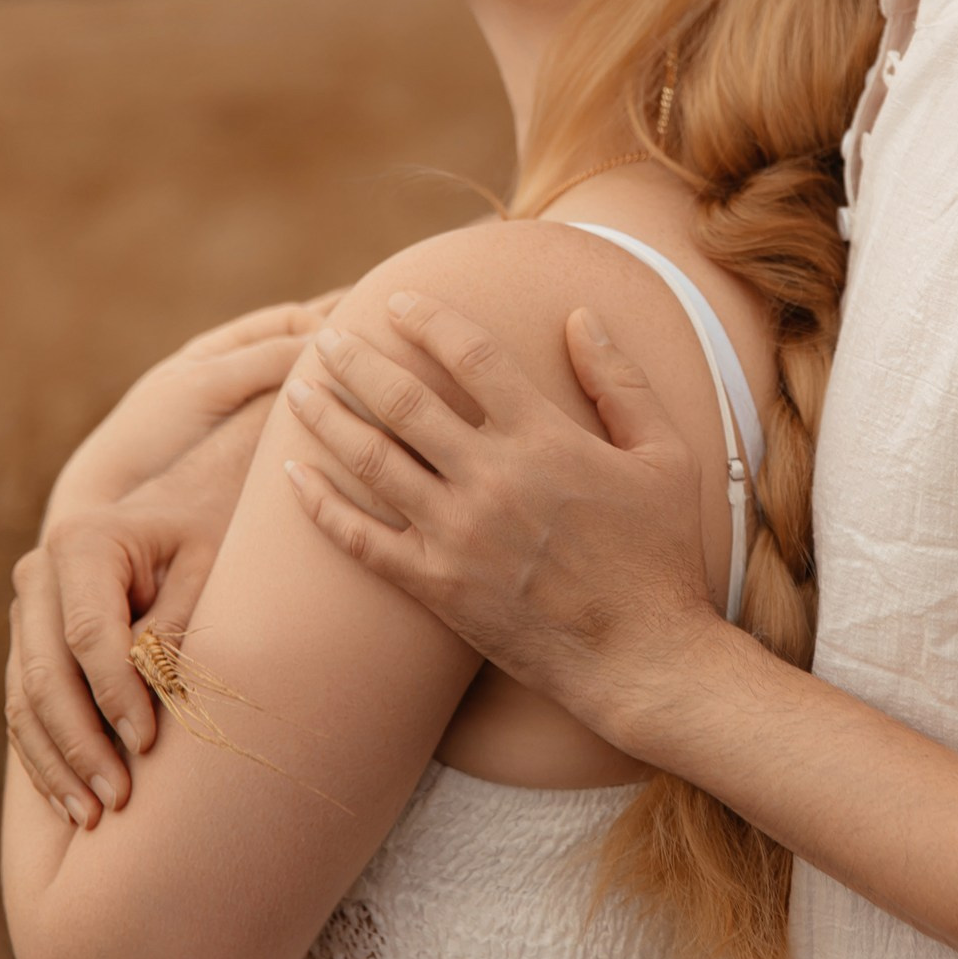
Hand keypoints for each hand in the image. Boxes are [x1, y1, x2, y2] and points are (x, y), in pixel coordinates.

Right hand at [6, 292, 338, 829]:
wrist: (183, 508)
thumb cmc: (211, 534)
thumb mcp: (213, 564)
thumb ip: (180, 622)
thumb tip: (153, 692)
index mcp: (84, 542)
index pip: (89, 633)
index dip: (115, 694)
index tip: (147, 745)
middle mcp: (39, 573)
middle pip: (45, 674)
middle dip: (79, 745)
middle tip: (114, 802)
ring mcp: (27, 610)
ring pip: (25, 699)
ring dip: (56, 764)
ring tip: (92, 817)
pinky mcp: (28, 642)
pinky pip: (23, 706)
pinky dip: (44, 755)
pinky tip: (68, 799)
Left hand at [278, 294, 716, 736]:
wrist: (642, 656)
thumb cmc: (662, 552)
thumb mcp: (665, 454)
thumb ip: (620, 380)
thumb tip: (580, 316)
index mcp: (544, 438)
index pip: (472, 354)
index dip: (429, 320)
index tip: (397, 302)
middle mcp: (491, 479)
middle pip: (404, 401)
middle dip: (357, 361)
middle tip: (326, 339)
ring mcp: (457, 535)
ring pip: (371, 462)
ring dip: (328, 420)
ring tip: (299, 392)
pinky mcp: (436, 587)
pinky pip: (361, 540)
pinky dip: (320, 506)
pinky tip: (291, 478)